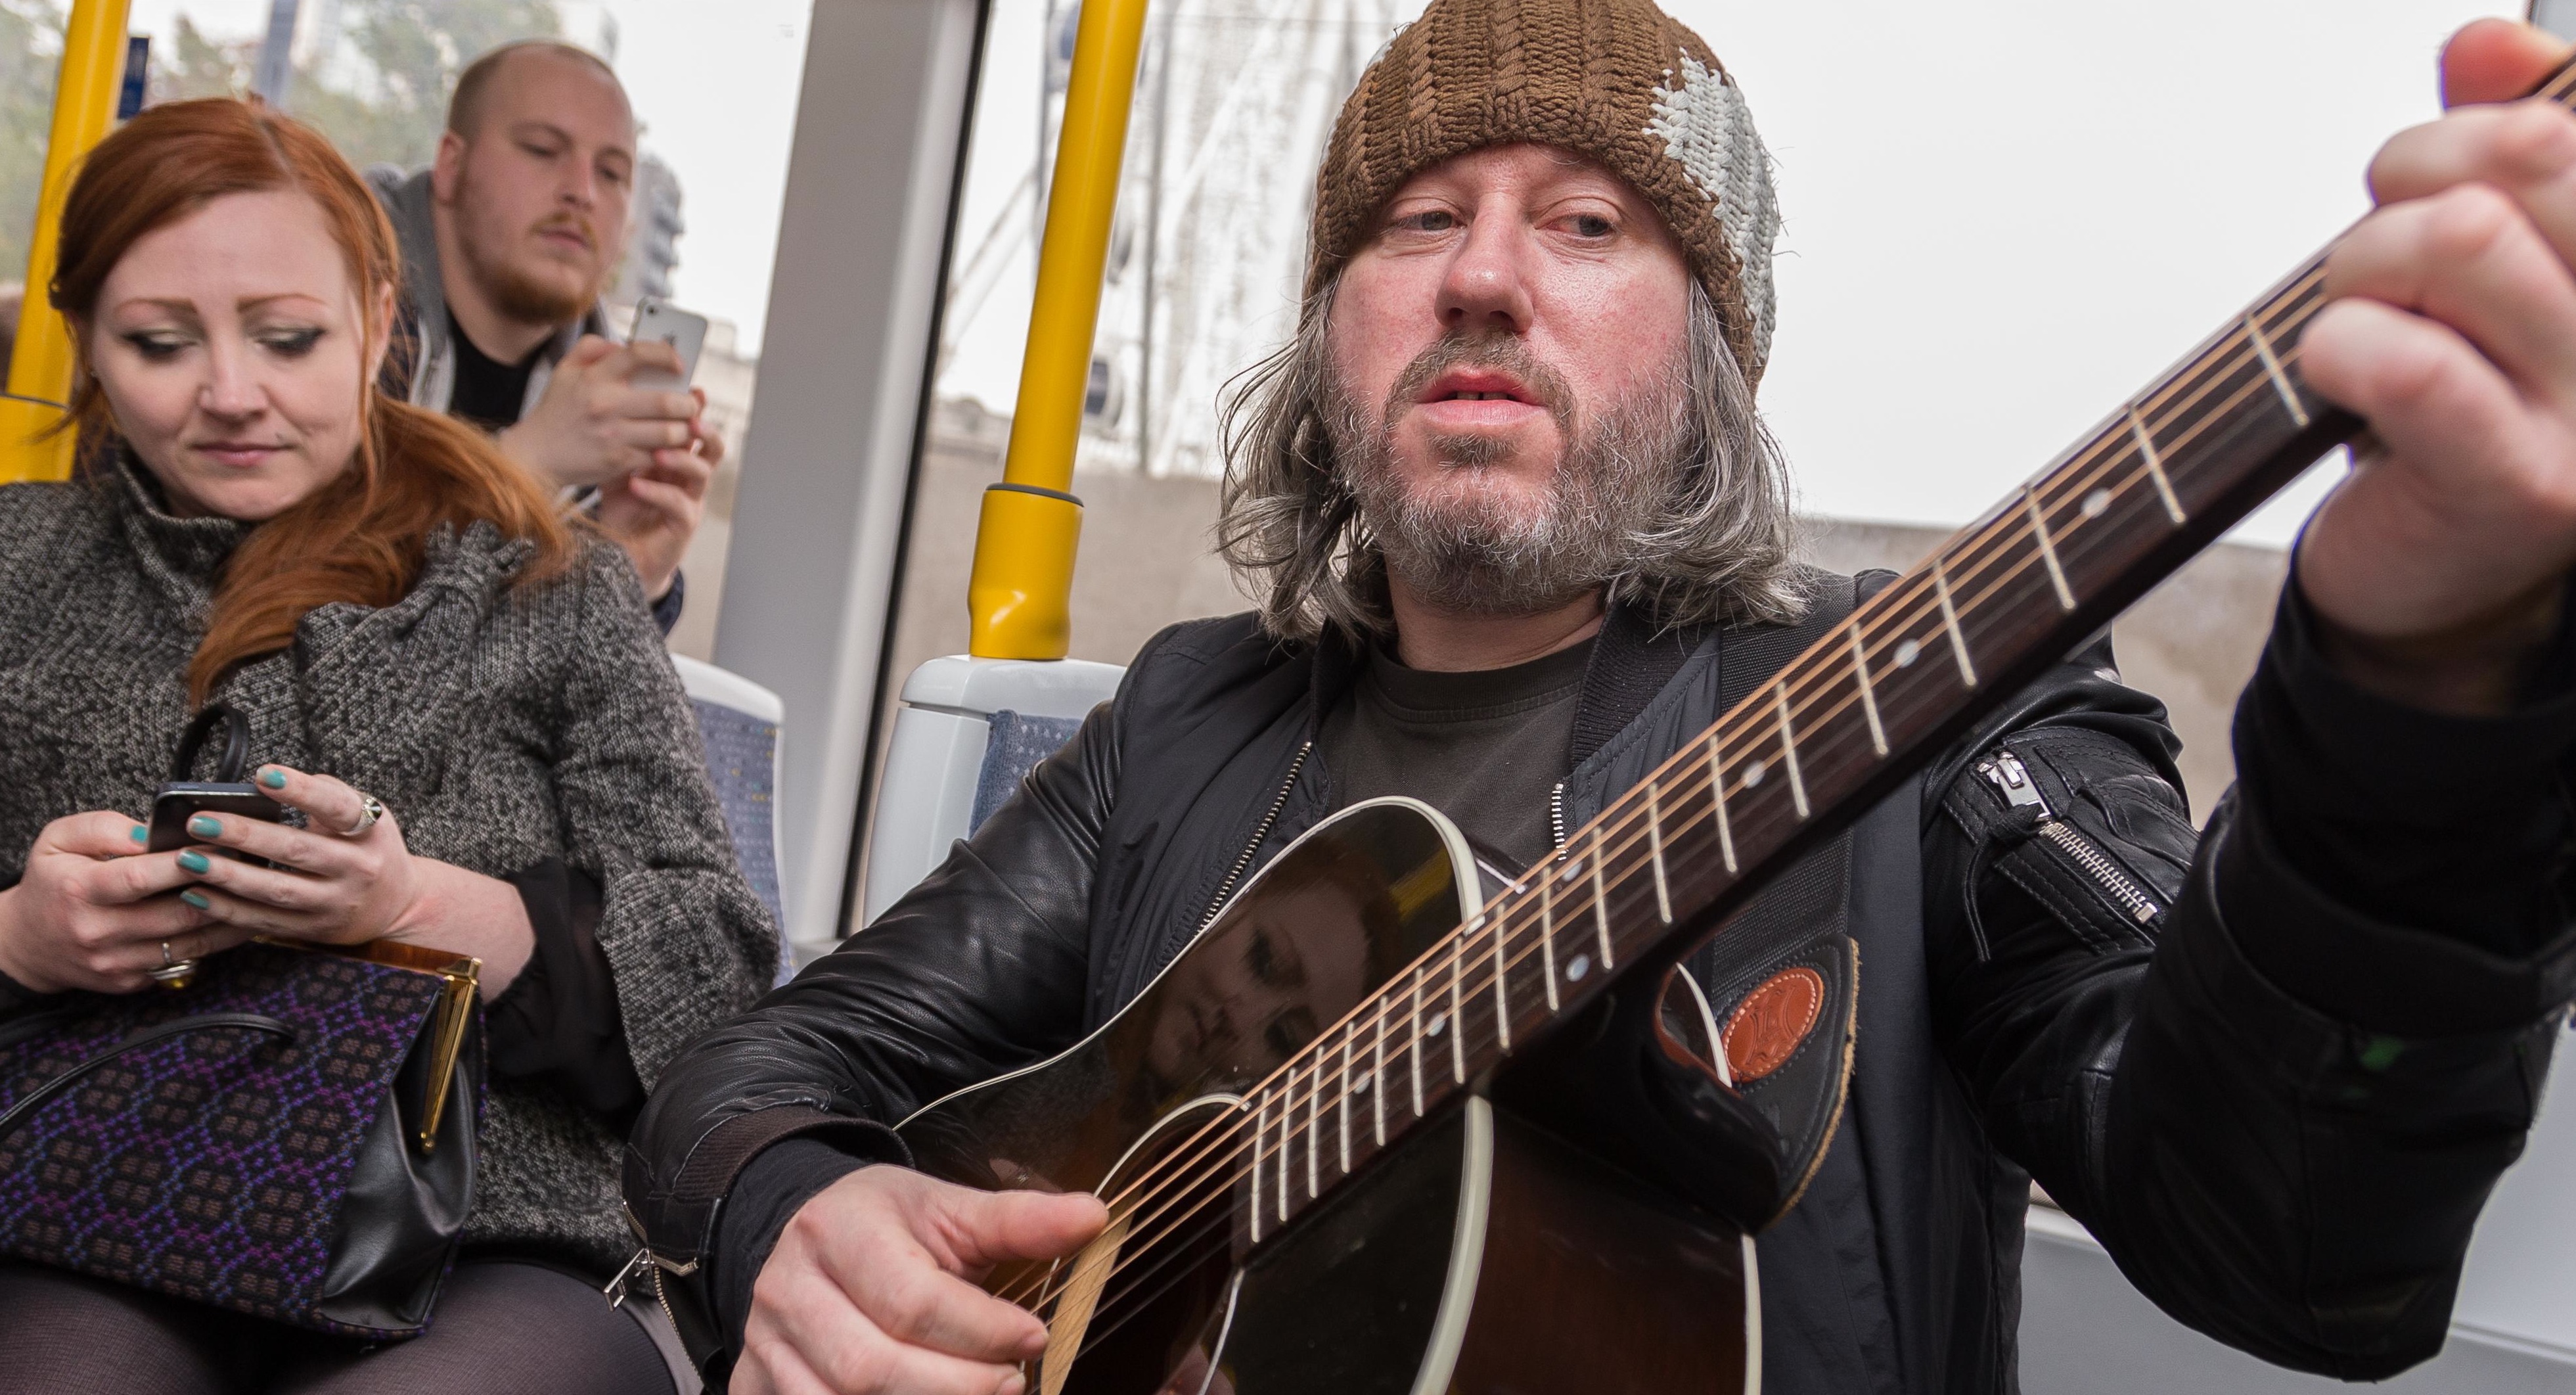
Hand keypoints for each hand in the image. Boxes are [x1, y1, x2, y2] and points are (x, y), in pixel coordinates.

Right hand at [0, 811, 241, 993]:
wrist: (27, 943)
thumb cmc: (51, 882)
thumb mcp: (59, 840)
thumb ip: (105, 828)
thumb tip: (152, 834)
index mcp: (81, 891)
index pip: (140, 878)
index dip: (186, 863)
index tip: (223, 846)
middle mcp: (98, 932)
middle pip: (176, 914)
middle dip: (221, 890)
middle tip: (257, 868)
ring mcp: (116, 963)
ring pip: (189, 942)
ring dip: (230, 919)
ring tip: (261, 893)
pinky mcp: (130, 981)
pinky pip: (182, 959)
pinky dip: (213, 941)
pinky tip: (237, 919)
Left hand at [176, 766, 537, 993]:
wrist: (396, 904)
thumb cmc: (367, 847)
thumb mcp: (367, 814)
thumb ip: (327, 795)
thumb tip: (271, 779)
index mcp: (371, 831)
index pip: (337, 807)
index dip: (301, 791)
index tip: (263, 775)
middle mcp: (358, 869)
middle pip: (297, 850)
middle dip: (245, 835)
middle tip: (199, 821)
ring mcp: (336, 903)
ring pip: (277, 890)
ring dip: (229, 875)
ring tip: (188, 858)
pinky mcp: (314, 930)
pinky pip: (265, 920)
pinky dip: (228, 908)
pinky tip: (196, 892)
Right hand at [495, 335, 702, 491]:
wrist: (534, 456)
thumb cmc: (556, 411)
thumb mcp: (565, 370)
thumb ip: (592, 348)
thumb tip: (624, 345)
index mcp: (595, 377)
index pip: (639, 355)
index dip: (667, 355)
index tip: (679, 365)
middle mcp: (606, 404)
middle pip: (668, 401)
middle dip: (689, 403)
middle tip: (691, 404)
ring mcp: (613, 435)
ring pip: (670, 432)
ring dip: (685, 430)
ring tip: (684, 427)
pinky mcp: (618, 461)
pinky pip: (659, 455)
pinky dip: (669, 452)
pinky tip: (669, 448)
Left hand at [595, 389, 719, 600]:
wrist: (618, 554)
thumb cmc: (621, 510)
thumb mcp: (617, 469)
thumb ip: (623, 443)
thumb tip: (613, 406)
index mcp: (678, 461)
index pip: (694, 431)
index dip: (698, 411)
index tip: (693, 391)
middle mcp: (689, 479)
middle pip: (713, 449)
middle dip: (706, 431)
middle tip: (690, 419)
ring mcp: (690, 501)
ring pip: (702, 473)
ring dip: (682, 459)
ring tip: (658, 453)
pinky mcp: (683, 525)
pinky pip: (680, 504)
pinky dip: (658, 492)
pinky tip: (637, 484)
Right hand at [737, 1166, 1106, 1394]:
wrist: (810, 1234)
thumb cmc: (888, 1226)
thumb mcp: (949, 1209)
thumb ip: (1019, 1220)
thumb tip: (1094, 1216)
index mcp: (837, 1233)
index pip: (911, 1300)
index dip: (981, 1329)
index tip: (1034, 1337)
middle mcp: (787, 1292)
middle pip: (871, 1368)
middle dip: (955, 1387)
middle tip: (1012, 1385)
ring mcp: (764, 1348)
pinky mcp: (754, 1387)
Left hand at [2299, 20, 2575, 713]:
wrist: (2437, 576)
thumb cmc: (2452, 402)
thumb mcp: (2479, 256)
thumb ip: (2493, 135)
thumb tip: (2481, 42)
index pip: (2571, 119)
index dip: (2476, 120)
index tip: (2426, 175)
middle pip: (2524, 156)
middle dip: (2405, 179)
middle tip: (2371, 253)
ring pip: (2457, 240)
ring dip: (2360, 266)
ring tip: (2355, 319)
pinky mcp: (2524, 484)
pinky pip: (2412, 363)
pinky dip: (2338, 346)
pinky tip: (2335, 374)